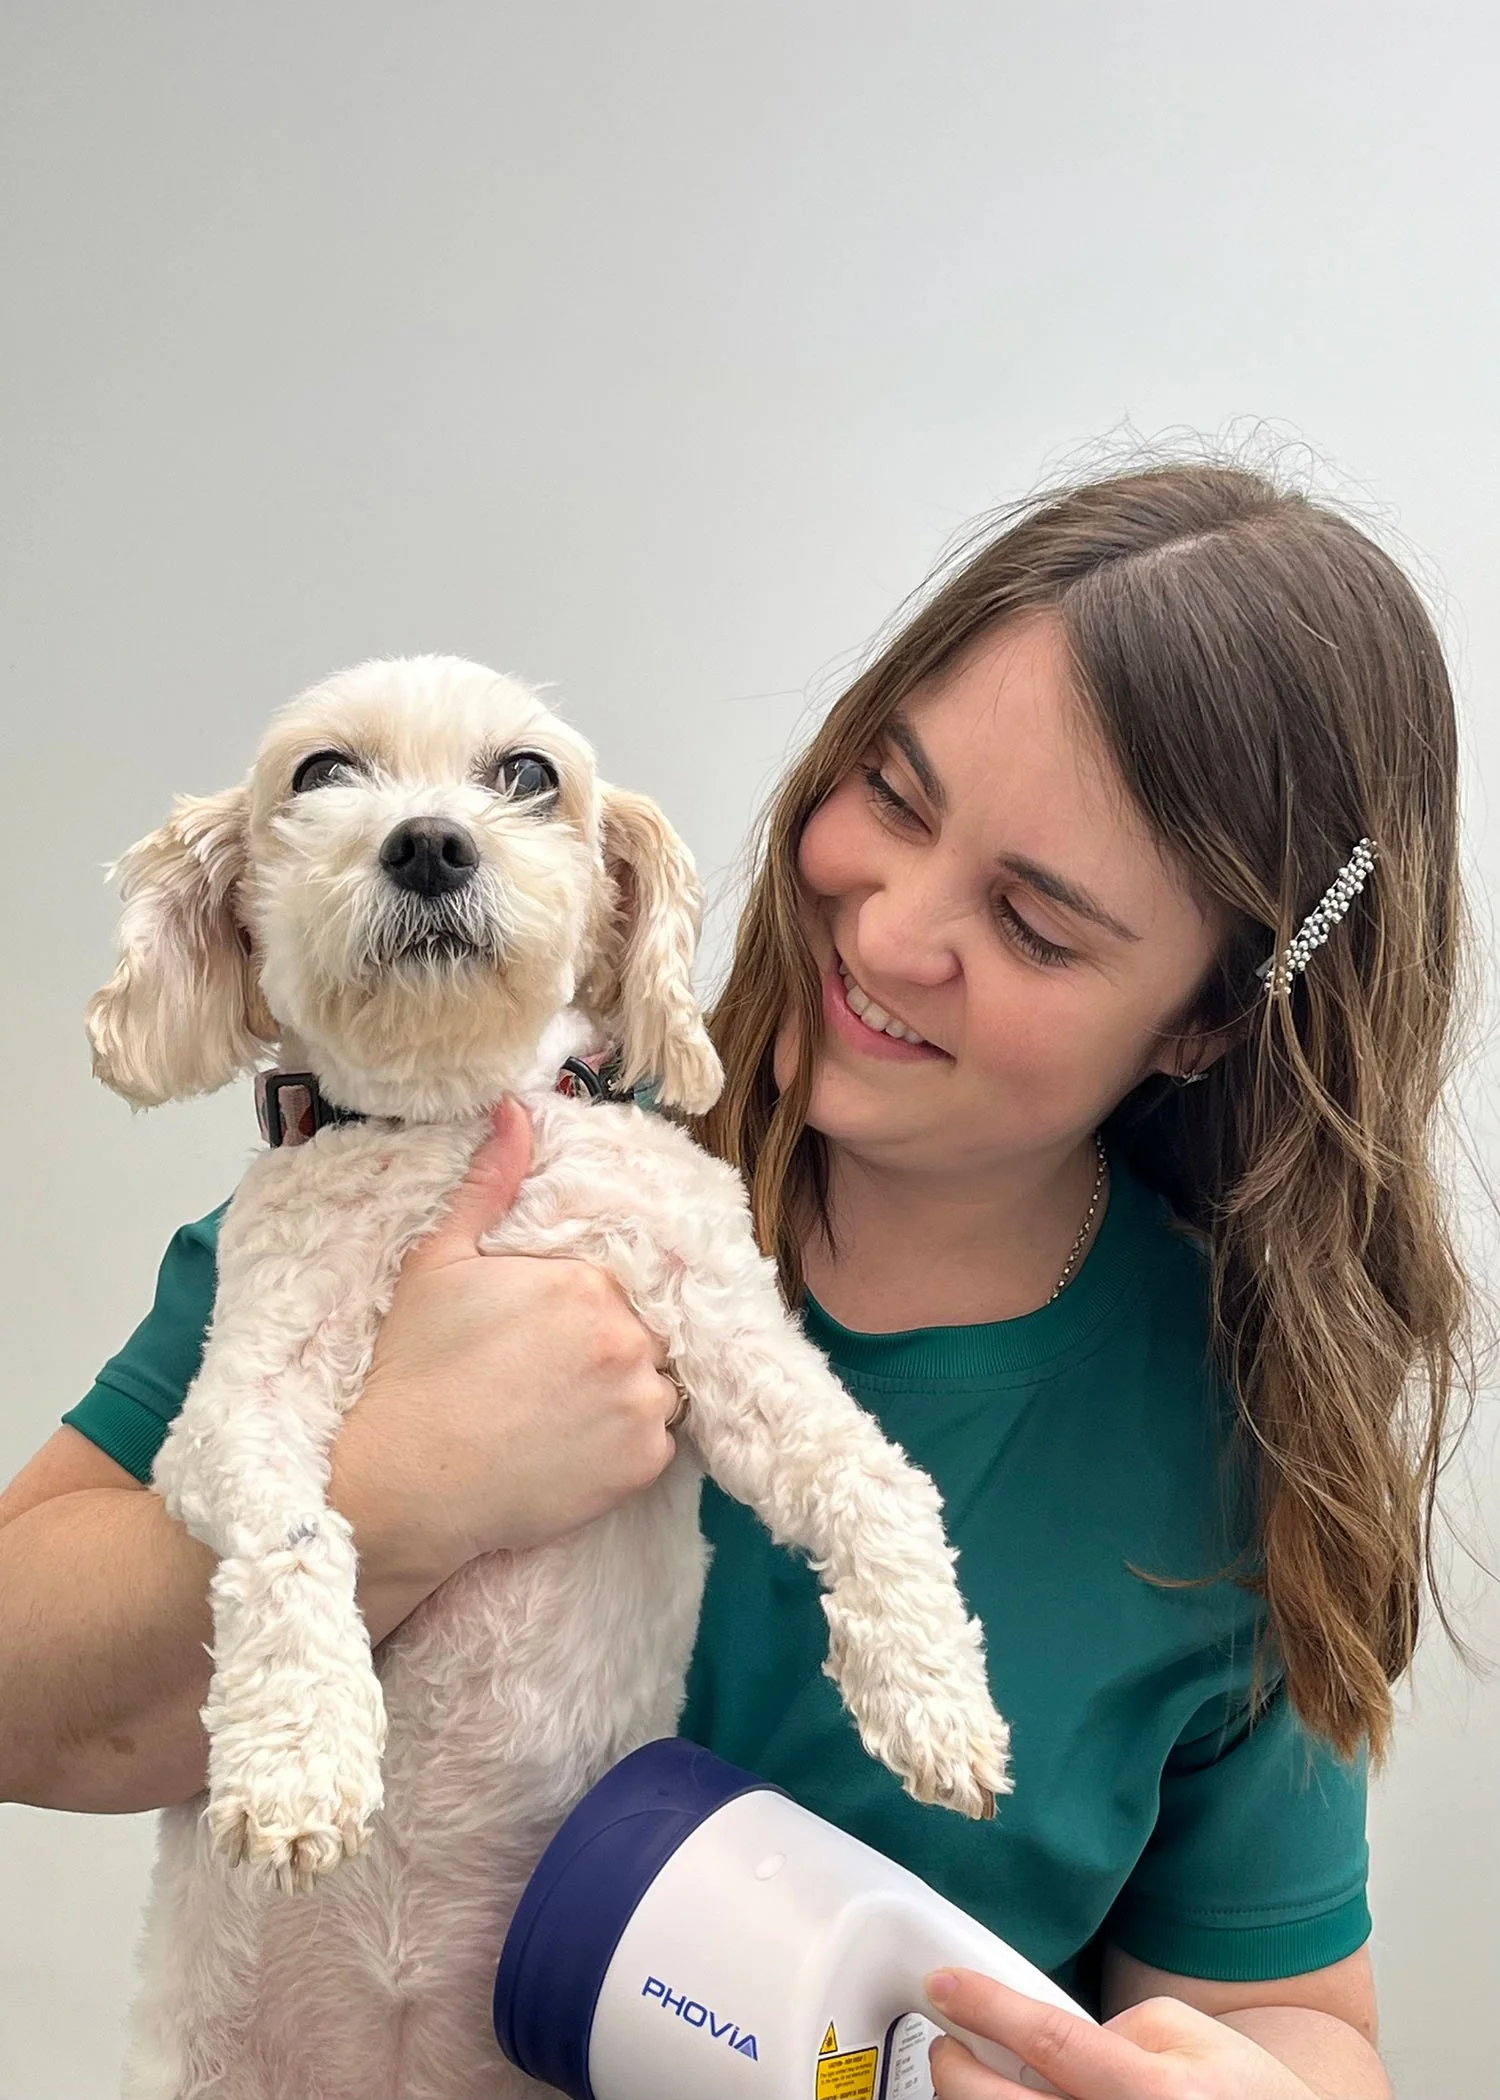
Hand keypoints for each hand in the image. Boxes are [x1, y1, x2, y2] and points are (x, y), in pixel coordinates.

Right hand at [332, 1100, 681, 1584]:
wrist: (404, 1481)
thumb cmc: (414, 1369)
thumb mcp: (439, 1261)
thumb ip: (489, 1183)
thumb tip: (515, 1108)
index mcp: (588, 1282)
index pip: (617, 1284)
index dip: (583, 1307)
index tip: (543, 1333)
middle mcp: (628, 1339)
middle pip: (644, 1333)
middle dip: (609, 1348)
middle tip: (547, 1377)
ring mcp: (641, 1405)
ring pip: (659, 1387)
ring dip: (627, 1395)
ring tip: (562, 1413)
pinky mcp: (643, 1465)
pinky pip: (658, 1445)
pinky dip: (627, 1448)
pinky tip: (571, 1451)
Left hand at [926, 1970, 1322, 2099]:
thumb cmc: (1247, 2096)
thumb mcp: (1195, 2035)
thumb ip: (1120, 2028)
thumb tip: (1050, 2043)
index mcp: (1157, 2090)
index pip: (1049, 2040)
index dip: (986, 2007)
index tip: (943, 1985)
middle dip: (954, 2067)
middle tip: (947, 2042)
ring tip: (975, 2082)